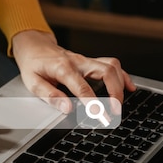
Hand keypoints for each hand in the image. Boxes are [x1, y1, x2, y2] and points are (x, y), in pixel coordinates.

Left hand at [11, 30, 135, 112]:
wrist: (34, 45)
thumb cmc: (33, 63)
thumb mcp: (33, 82)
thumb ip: (50, 96)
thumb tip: (67, 108)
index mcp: (63, 68)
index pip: (82, 88)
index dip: (94, 104)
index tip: (102, 117)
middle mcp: (78, 62)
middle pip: (106, 71)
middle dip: (115, 93)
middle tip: (115, 111)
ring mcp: (86, 60)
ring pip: (112, 66)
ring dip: (120, 84)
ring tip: (119, 103)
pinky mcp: (90, 61)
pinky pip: (112, 64)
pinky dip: (123, 76)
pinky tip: (129, 87)